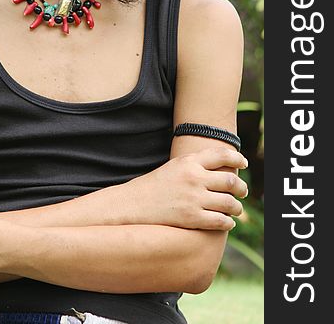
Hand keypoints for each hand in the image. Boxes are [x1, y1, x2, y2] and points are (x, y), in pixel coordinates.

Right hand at [122, 147, 247, 230]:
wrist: (134, 204)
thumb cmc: (155, 185)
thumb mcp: (175, 167)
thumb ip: (196, 165)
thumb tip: (221, 167)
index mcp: (189, 162)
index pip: (222, 155)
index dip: (237, 159)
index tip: (244, 163)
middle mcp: (194, 178)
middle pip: (230, 181)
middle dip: (241, 188)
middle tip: (243, 191)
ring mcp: (194, 198)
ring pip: (229, 203)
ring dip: (237, 207)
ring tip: (236, 209)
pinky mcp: (192, 218)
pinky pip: (221, 221)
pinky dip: (228, 222)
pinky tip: (227, 222)